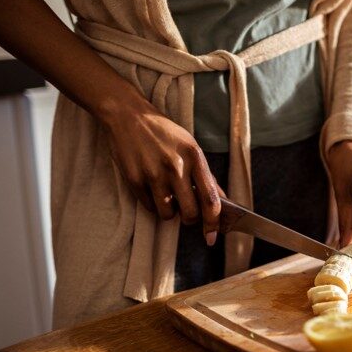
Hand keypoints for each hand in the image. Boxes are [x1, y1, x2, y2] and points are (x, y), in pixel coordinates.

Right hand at [101, 93, 222, 244]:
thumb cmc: (164, 132)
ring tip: (167, 197)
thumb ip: (206, 175)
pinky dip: (153, 204)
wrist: (128, 115)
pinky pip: (149, 207)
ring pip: (168, 215)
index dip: (213, 222)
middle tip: (187, 212)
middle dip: (190, 219)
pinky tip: (152, 189)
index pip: (211, 199)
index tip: (212, 236)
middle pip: (190, 213)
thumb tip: (222, 200)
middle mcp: (176, 167)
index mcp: (195, 157)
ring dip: (169, 213)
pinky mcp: (134, 179)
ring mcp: (154, 174)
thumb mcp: (190, 147)